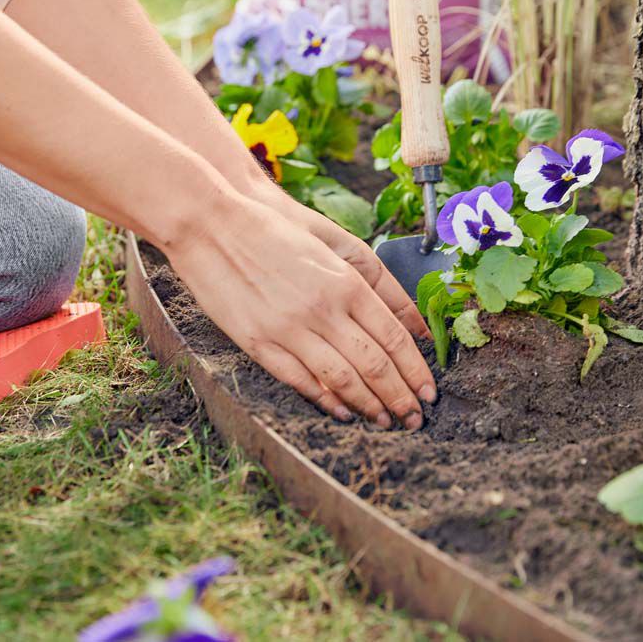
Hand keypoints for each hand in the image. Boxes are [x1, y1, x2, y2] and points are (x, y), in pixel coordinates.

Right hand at [166, 192, 435, 429]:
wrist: (212, 221)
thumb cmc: (278, 225)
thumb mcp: (336, 243)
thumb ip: (379, 282)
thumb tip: (413, 321)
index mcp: (346, 282)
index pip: (394, 338)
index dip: (416, 371)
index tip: (430, 391)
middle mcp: (322, 309)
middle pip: (374, 365)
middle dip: (400, 397)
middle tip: (416, 418)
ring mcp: (288, 328)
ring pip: (341, 379)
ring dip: (369, 405)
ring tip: (386, 421)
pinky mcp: (257, 341)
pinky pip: (299, 380)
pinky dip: (326, 400)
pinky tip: (343, 411)